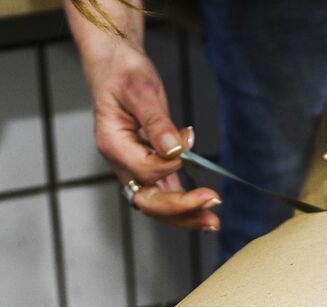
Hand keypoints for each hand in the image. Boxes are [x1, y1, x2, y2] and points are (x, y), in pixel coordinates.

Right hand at [86, 40, 219, 229]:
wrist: (115, 66)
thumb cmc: (123, 73)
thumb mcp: (140, 90)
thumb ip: (156, 122)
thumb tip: (175, 148)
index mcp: (113, 145)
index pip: (145, 170)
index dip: (171, 162)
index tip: (188, 138)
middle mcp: (121, 163)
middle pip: (148, 201)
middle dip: (180, 208)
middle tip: (211, 202)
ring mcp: (133, 168)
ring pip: (157, 205)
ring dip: (185, 215)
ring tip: (213, 221)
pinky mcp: (148, 166)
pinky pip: (165, 193)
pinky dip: (184, 204)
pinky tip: (205, 209)